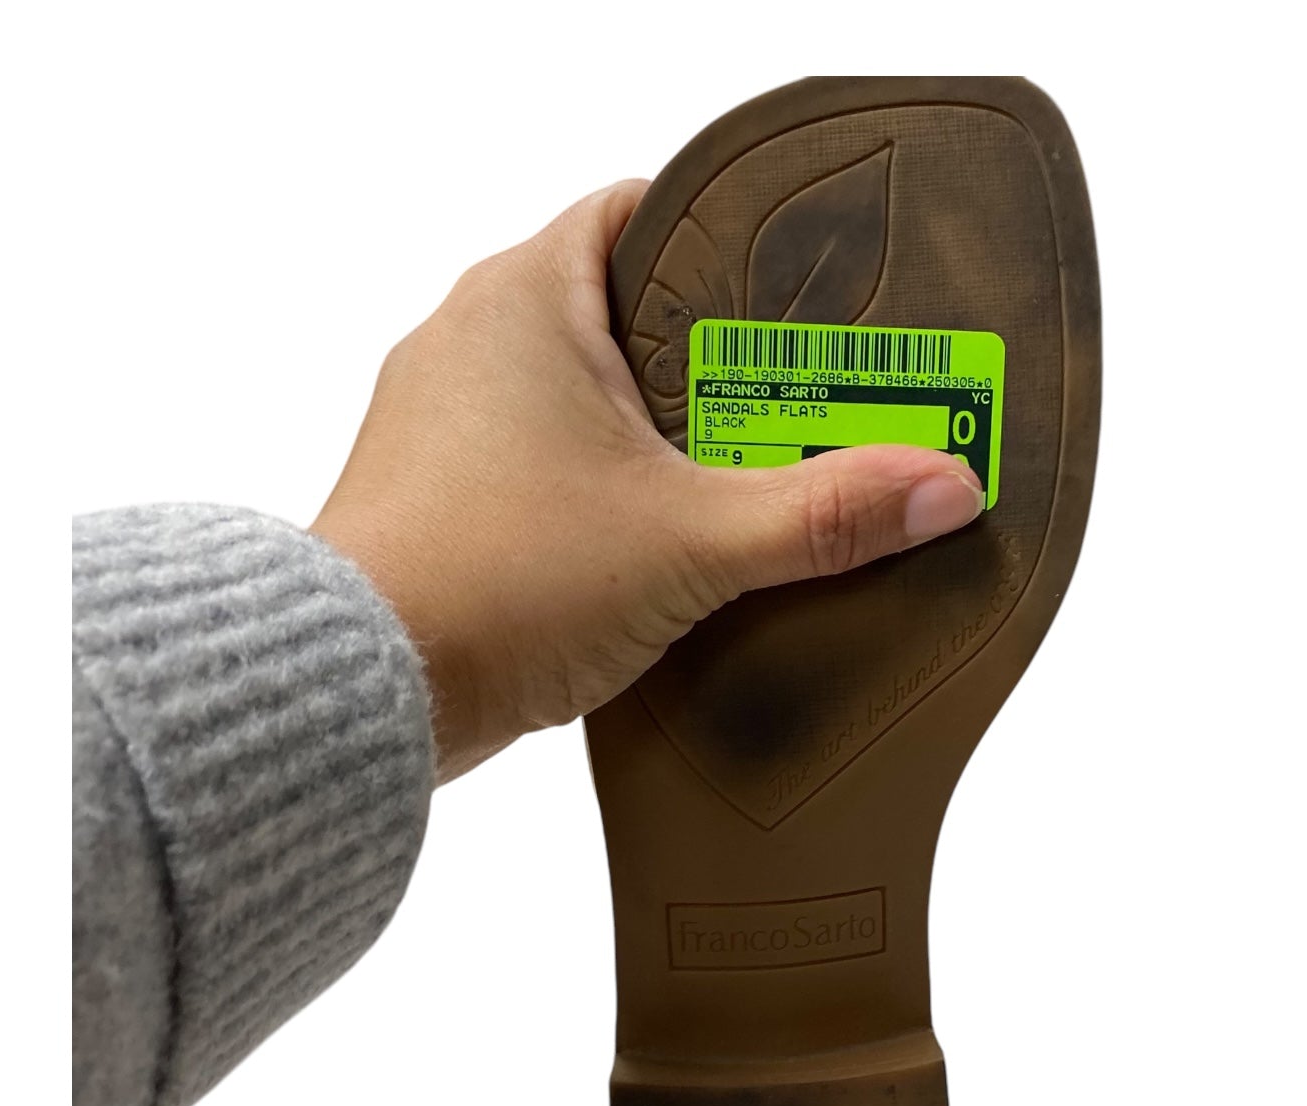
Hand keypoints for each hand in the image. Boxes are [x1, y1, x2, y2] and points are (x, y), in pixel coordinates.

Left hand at [312, 181, 983, 782]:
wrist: (364, 694)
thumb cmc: (498, 582)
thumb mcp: (689, 543)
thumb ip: (821, 514)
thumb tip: (942, 486)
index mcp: (526, 294)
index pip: (641, 210)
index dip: (728, 242)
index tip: (799, 296)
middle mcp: (469, 336)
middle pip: (619, 309)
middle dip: (708, 358)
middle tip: (799, 404)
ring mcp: (442, 416)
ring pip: (573, 394)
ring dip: (650, 434)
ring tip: (741, 478)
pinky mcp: (437, 492)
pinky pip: (535, 460)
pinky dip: (593, 486)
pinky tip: (652, 541)